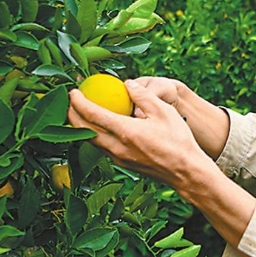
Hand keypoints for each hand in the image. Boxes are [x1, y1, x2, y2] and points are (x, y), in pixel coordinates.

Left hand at [67, 79, 210, 186]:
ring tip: (79, 112)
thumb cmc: (178, 140)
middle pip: (83, 130)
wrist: (185, 172)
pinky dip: (93, 135)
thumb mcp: (164, 111)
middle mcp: (117, 147)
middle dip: (71, 114)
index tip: (73, 90)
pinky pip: (101, 147)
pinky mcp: (122, 164)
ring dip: (80, 126)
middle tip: (70, 100)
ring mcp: (118, 158)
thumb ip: (143, 96)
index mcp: (125, 131)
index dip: (78, 101)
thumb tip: (127, 84)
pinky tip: (97, 127)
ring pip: (90, 140)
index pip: (92, 114)